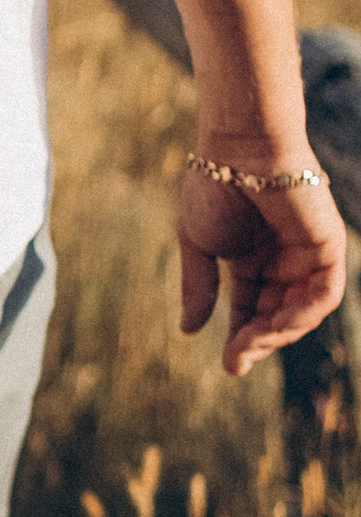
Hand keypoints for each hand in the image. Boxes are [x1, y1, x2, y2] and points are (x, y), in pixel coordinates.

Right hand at [176, 156, 345, 375]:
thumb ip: (199, 287)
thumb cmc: (214, 186)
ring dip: (279, 333)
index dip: (243, 338)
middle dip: (260, 341)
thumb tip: (189, 331)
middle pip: (280, 315)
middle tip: (237, 360)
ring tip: (251, 344)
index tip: (229, 365)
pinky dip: (303, 313)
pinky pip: (325, 293)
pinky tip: (276, 325)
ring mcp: (308, 254)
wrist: (237, 150)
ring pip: (303, 310)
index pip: (254, 309)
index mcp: (255, 259)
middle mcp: (285, 260)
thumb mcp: (198, 245)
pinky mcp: (327, 246)